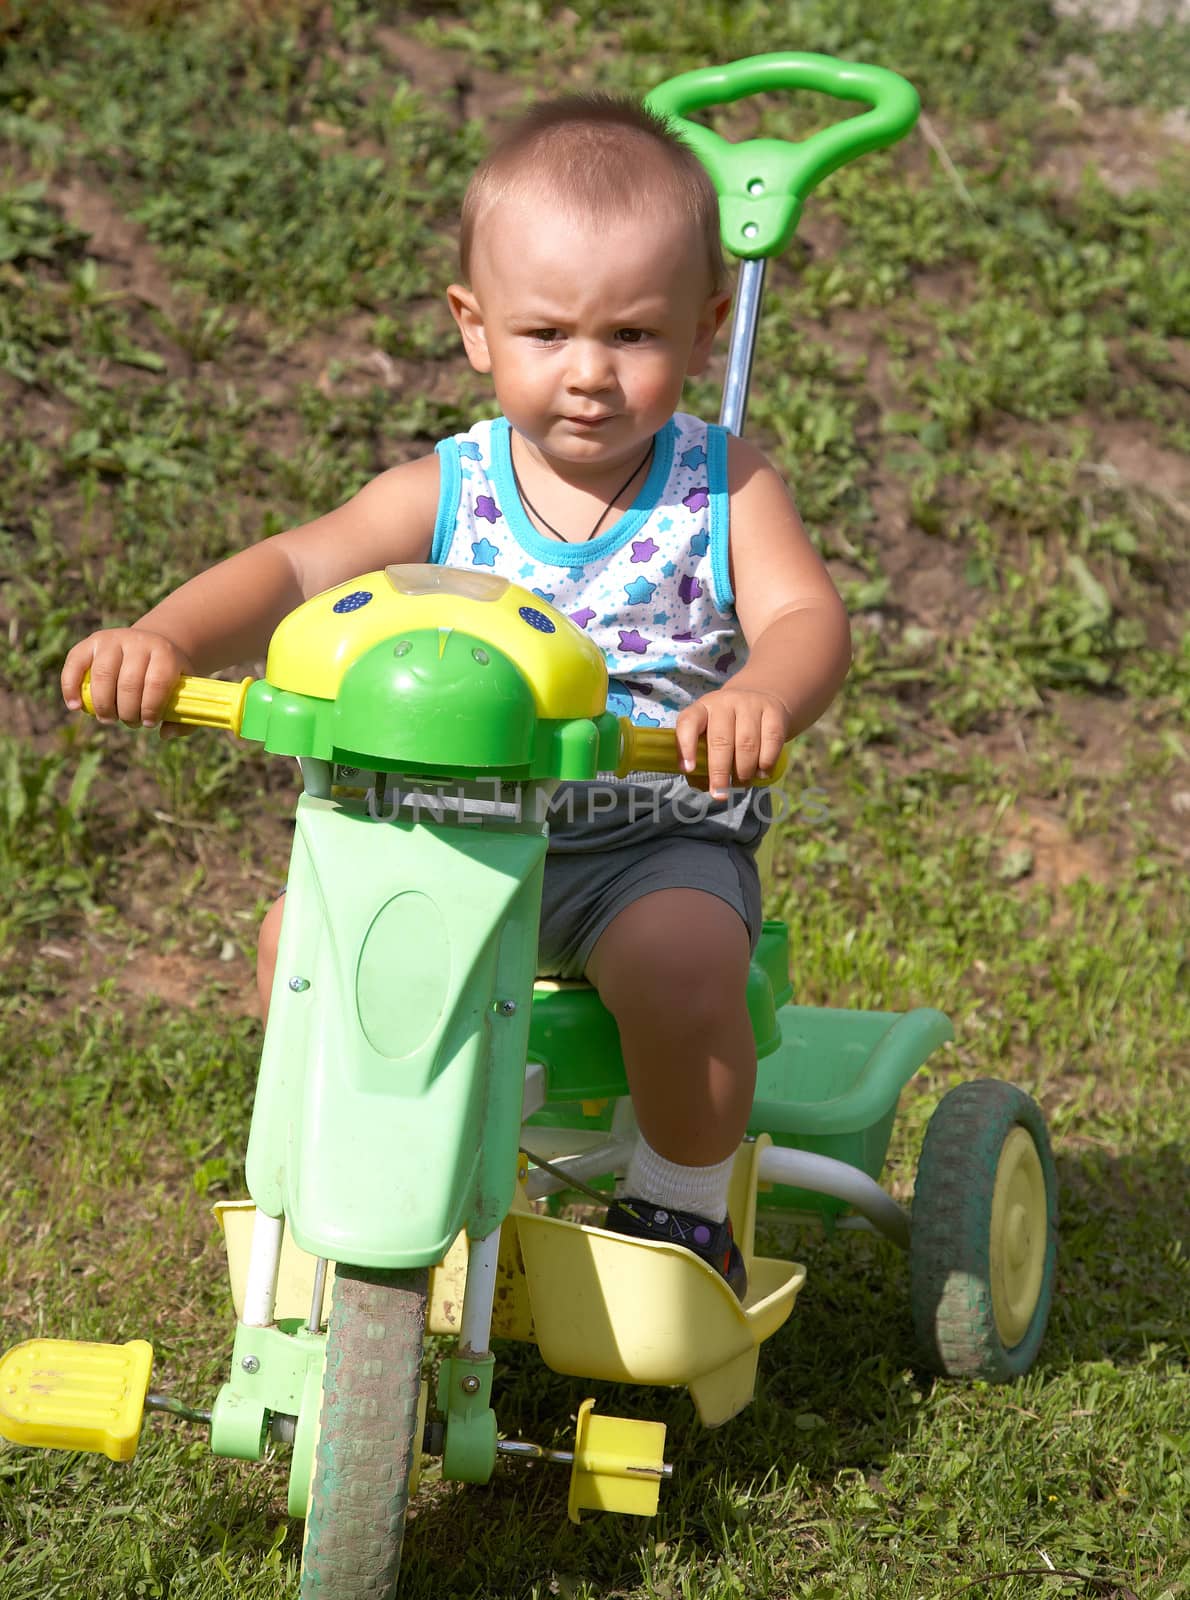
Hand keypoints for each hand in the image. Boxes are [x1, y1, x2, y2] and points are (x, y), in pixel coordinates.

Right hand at [61, 628, 193, 729]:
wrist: (151, 645)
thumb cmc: (167, 676)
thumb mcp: (183, 690)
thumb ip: (183, 716)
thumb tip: (165, 733)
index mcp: (164, 653)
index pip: (157, 682)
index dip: (151, 708)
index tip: (149, 723)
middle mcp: (137, 641)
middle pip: (128, 683)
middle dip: (127, 711)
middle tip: (130, 722)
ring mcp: (112, 639)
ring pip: (102, 676)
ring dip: (103, 705)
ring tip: (109, 718)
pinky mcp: (90, 642)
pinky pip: (75, 664)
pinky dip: (71, 688)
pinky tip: (76, 707)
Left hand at [675, 685, 790, 800]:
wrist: (762, 696)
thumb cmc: (729, 725)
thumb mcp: (710, 734)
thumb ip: (701, 759)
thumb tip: (702, 785)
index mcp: (702, 708)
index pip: (688, 722)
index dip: (686, 746)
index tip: (688, 769)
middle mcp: (725, 702)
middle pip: (721, 740)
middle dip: (719, 772)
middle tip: (720, 793)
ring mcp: (751, 704)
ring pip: (747, 743)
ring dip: (744, 771)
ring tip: (742, 783)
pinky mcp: (774, 711)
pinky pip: (771, 741)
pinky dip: (766, 762)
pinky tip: (761, 773)